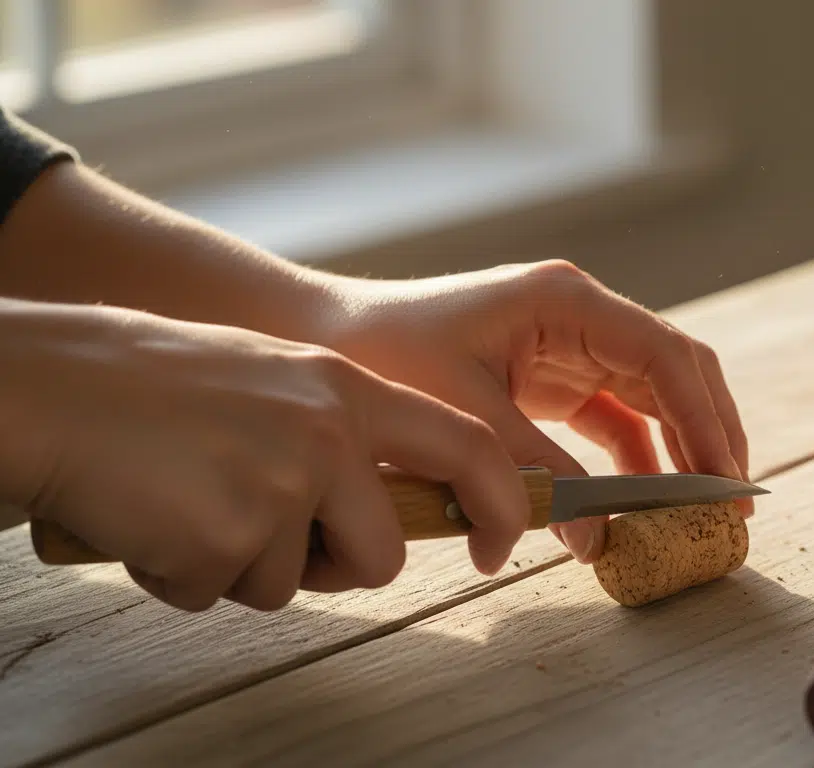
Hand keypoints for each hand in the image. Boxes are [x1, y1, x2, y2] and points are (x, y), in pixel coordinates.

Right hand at [0, 300, 529, 611]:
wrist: (54, 387)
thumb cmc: (155, 386)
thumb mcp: (275, 380)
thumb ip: (341, 431)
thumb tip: (390, 504)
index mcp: (347, 389)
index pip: (468, 447)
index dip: (501, 502)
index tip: (499, 542)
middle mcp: (328, 433)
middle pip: (384, 552)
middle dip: (335, 565)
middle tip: (267, 528)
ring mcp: (282, 484)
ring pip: (294, 583)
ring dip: (243, 565)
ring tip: (190, 501)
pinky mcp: (229, 536)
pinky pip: (223, 593)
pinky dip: (184, 574)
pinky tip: (153, 518)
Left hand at [328, 260, 750, 562]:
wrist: (326, 342)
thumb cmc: (385, 356)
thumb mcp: (468, 419)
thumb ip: (540, 478)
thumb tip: (600, 543)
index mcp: (567, 302)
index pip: (665, 359)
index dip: (705, 422)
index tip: (724, 482)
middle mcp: (580, 315)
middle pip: (675, 372)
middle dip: (710, 435)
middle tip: (731, 503)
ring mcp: (570, 344)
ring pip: (653, 396)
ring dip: (680, 450)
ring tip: (700, 510)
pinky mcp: (553, 376)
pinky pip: (613, 418)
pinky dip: (635, 459)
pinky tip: (641, 502)